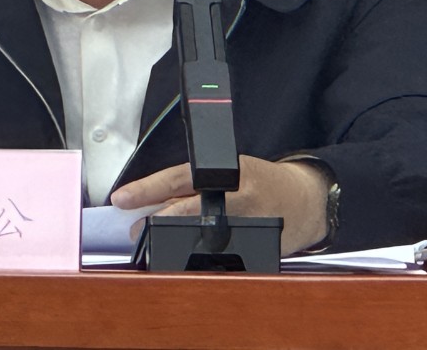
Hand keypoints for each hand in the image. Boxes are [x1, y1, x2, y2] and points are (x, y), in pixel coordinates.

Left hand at [110, 155, 330, 255]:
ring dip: (173, 239)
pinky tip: (187, 257)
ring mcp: (248, 222)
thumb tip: (152, 198)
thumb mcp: (231, 170)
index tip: (122, 198)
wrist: (304, 199)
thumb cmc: (261, 182)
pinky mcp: (257, 245)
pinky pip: (223, 254)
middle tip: (134, 228)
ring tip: (154, 243)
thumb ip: (196, 183)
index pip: (180, 177)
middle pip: (188, 207)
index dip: (148, 188)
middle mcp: (238, 195)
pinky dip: (201, 255)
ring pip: (201, 233)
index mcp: (229, 171)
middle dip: (156, 219)